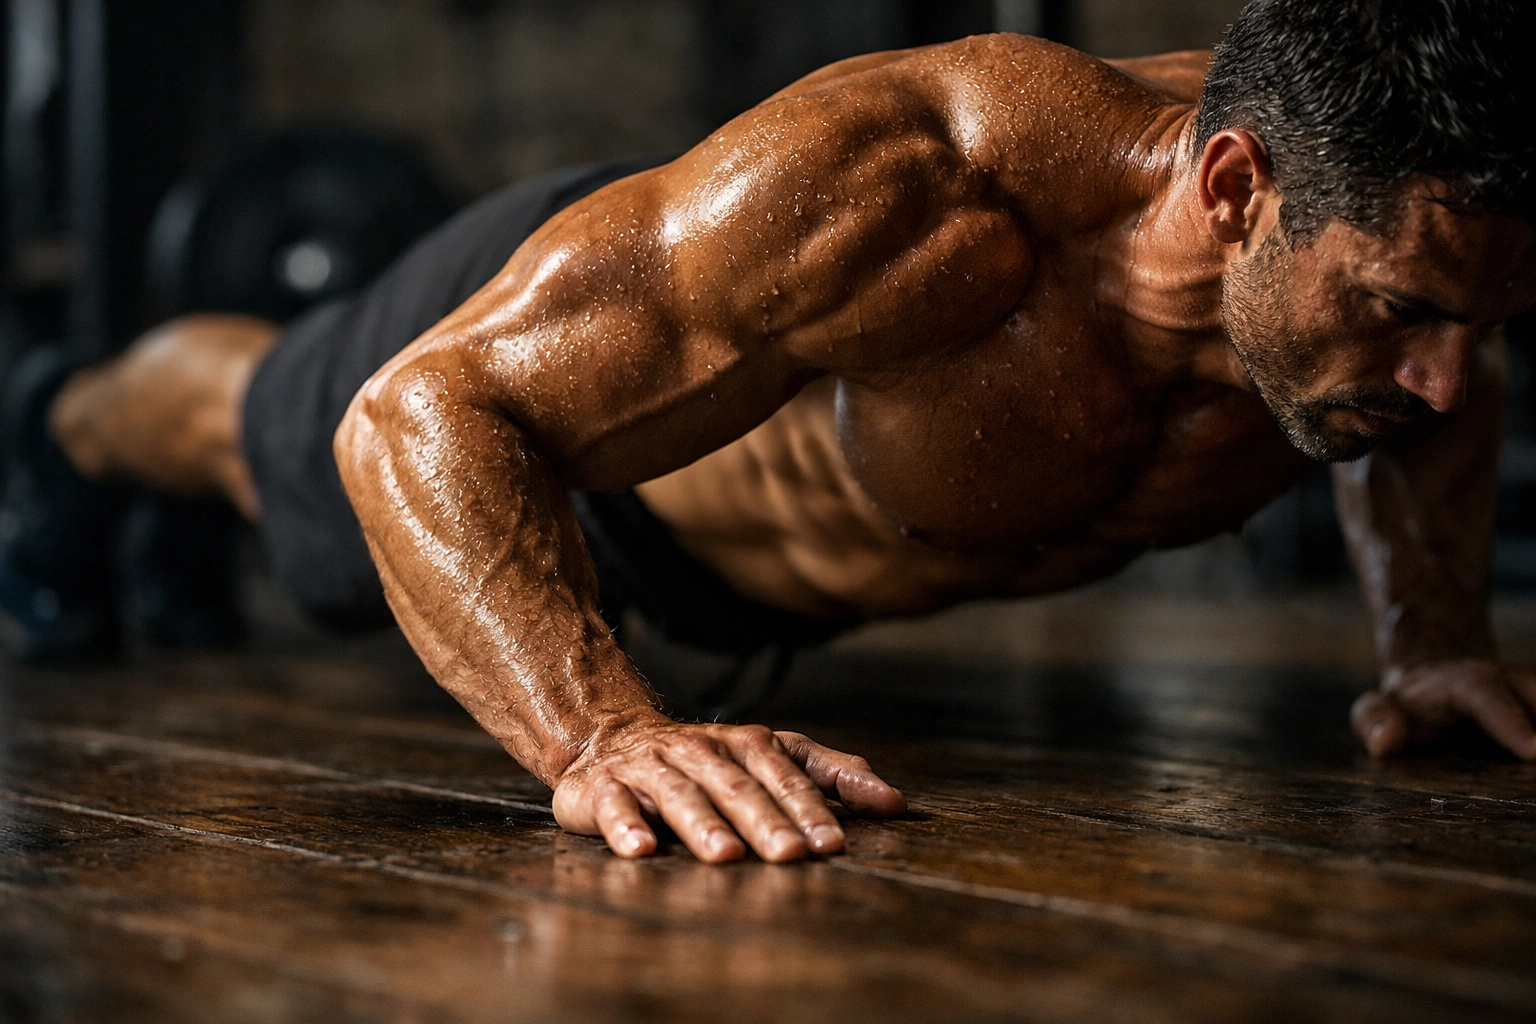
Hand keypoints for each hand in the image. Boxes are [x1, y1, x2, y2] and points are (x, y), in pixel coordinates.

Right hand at [552, 720, 906, 862]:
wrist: (611, 737)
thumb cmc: (709, 760)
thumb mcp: (772, 757)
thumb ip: (831, 775)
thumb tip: (895, 802)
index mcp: (745, 745)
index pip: (783, 775)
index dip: (808, 806)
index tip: (832, 843)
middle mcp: (699, 751)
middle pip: (736, 786)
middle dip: (765, 820)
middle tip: (790, 855)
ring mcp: (650, 768)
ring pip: (681, 794)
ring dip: (704, 825)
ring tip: (727, 856)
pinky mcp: (602, 788)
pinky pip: (614, 805)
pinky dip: (626, 826)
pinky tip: (642, 849)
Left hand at [1351, 658, 1535, 759]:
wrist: (1439, 685)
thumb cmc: (1407, 706)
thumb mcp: (1379, 708)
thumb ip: (1375, 720)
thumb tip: (1385, 742)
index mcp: (1465, 682)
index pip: (1488, 695)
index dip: (1512, 722)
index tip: (1534, 750)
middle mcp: (1511, 683)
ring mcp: (1535, 697)